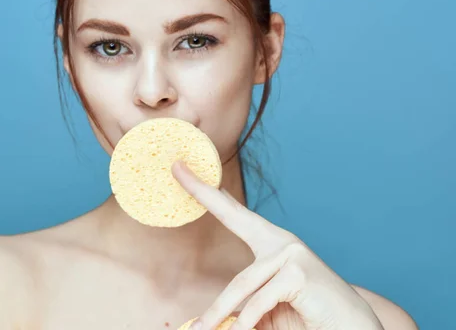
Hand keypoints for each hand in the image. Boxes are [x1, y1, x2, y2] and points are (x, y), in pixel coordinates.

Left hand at [171, 161, 383, 329]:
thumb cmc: (305, 318)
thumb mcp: (263, 312)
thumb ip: (237, 309)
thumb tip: (200, 322)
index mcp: (271, 244)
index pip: (234, 213)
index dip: (208, 192)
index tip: (182, 169)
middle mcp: (281, 241)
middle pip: (233, 216)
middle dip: (202, 191)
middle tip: (176, 168)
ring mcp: (292, 253)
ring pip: (242, 286)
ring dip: (220, 314)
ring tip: (203, 329)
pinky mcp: (299, 272)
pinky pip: (259, 301)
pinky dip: (247, 322)